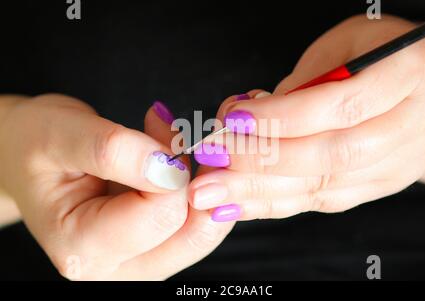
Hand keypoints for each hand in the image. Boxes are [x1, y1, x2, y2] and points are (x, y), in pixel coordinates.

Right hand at [0, 94, 232, 279]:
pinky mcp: (152, 248)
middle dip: (200, 178)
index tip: (160, 126)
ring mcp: (138, 262)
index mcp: (82, 247)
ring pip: (201, 232)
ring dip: (203, 184)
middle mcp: (114, 268)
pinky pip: (195, 224)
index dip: (173, 168)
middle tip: (179, 135)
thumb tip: (170, 168)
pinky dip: (198, 189)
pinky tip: (175, 160)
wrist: (26, 156)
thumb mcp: (61, 135)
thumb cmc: (35, 145)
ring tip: (173, 144)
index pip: (160, 214)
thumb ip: (113, 151)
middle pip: (191, 233)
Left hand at [188, 15, 424, 220]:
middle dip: (262, 162)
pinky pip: (324, 202)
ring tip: (213, 192)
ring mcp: (398, 163)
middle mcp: (411, 124)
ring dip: (260, 191)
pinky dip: (277, 204)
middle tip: (211, 164)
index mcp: (407, 75)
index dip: (283, 117)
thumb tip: (249, 121)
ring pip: (324, 187)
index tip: (234, 120)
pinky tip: (239, 203)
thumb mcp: (344, 45)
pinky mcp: (380, 185)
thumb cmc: (378, 53)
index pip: (340, 105)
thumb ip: (302, 83)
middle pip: (331, 155)